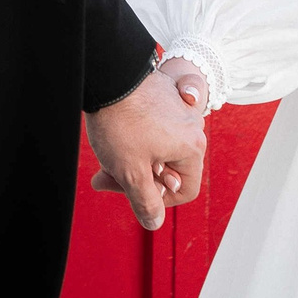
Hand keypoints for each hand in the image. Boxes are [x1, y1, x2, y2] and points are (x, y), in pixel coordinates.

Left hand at [84, 60, 208, 230]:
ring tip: (105, 157)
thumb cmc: (120, 123)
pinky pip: (154, 128)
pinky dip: (134, 138)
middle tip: (107, 178)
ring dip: (133, 159)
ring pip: (158, 149)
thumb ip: (146, 202)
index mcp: (192, 147)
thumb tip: (154, 222)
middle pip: (170, 168)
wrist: (109, 74)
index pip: (186, 189)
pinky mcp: (164, 96)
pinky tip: (112, 136)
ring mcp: (178, 109)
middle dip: (138, 178)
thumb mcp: (131, 173)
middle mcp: (192, 127)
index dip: (158, 200)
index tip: (132, 193)